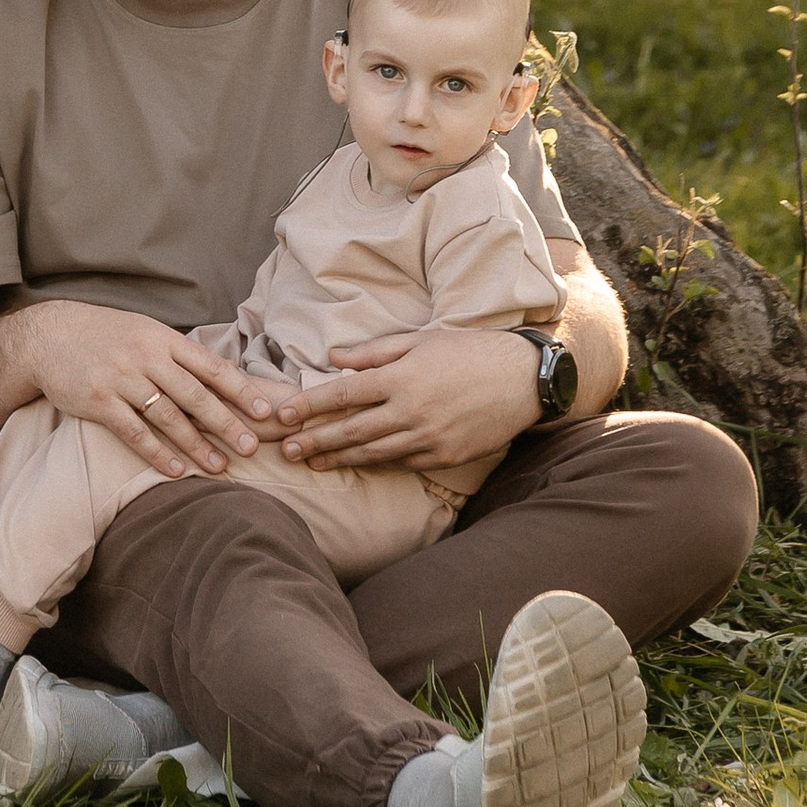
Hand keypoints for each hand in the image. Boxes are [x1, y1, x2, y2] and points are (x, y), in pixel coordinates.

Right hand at [17, 300, 296, 484]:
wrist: (49, 335)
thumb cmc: (106, 335)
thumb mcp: (144, 331)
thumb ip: (178, 353)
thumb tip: (222, 375)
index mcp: (162, 339)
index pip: (210, 366)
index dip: (240, 390)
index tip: (264, 412)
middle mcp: (145, 357)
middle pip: (195, 395)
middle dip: (227, 423)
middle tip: (252, 447)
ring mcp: (121, 379)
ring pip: (167, 417)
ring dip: (196, 445)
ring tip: (219, 467)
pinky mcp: (98, 401)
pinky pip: (134, 432)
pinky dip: (157, 452)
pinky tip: (176, 470)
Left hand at [272, 326, 539, 474]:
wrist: (524, 379)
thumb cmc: (469, 351)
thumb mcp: (420, 341)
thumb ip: (373, 352)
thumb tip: (332, 358)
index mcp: (401, 377)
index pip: (342, 395)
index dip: (309, 406)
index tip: (282, 415)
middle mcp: (411, 411)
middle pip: (351, 431)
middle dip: (314, 441)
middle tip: (285, 450)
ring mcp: (429, 438)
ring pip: (374, 453)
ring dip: (340, 460)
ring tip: (313, 464)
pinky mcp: (446, 456)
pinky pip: (404, 463)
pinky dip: (379, 464)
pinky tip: (359, 465)